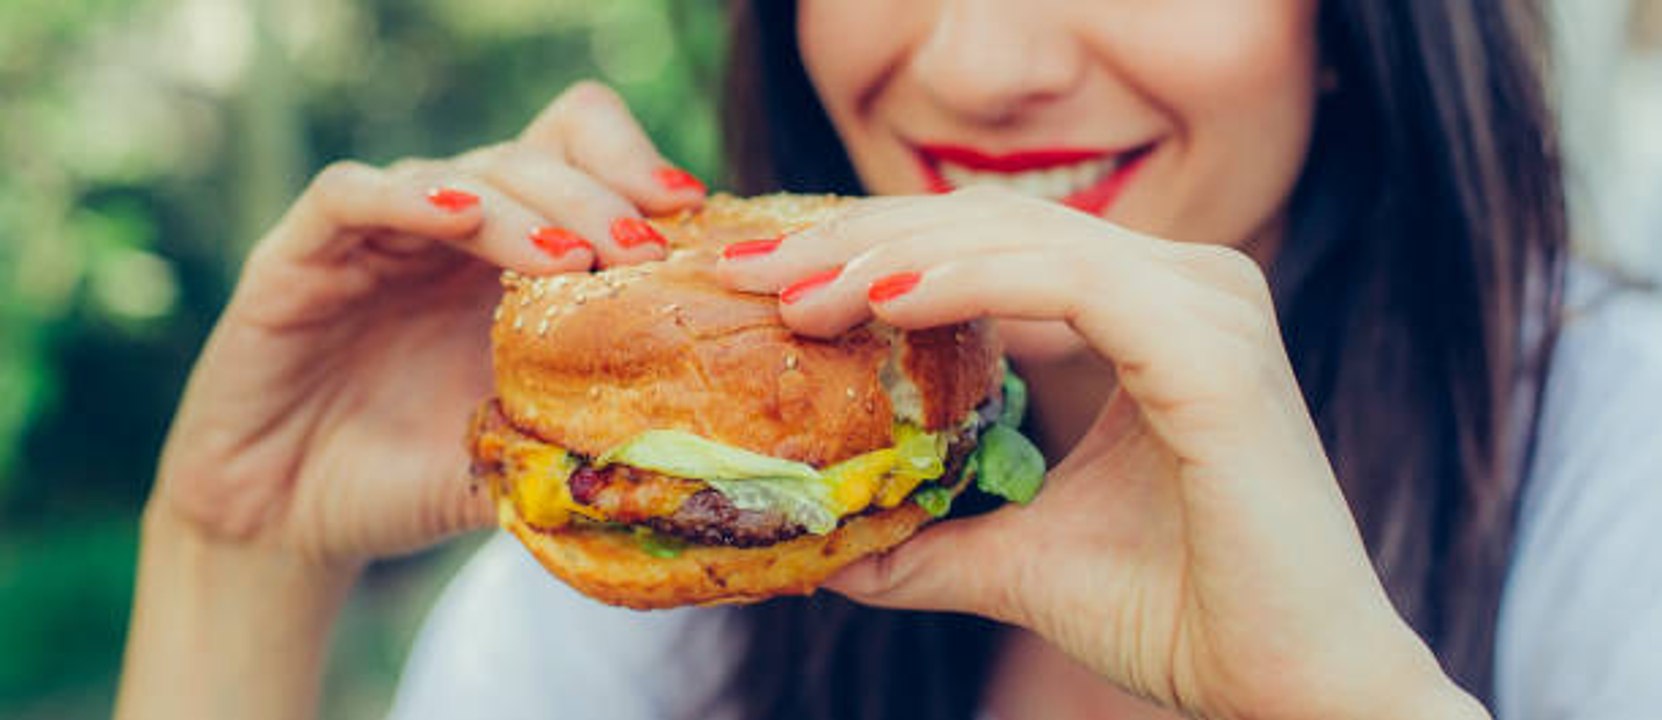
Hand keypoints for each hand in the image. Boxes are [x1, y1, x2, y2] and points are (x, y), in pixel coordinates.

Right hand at [152, 81, 705, 567]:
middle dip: (596, 200)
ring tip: (571, 257)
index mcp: (510, 260)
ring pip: (459, 173)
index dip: (632, 167)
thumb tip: (685, 445)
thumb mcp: (514, 455)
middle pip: (534, 161)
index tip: (688, 214)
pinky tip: (460, 214)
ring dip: (523, 206)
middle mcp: (449, 233)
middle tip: (640, 250)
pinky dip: (411, 196)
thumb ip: (580, 434)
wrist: (287, 526)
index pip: (577, 159)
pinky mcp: (298, 257)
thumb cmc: (408, 481)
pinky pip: (351, 196)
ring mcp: (376, 238)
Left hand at [716, 188, 1484, 719]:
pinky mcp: (1211, 347)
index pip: (992, 248)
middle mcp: (1187, 286)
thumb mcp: (1022, 560)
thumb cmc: (1179, 614)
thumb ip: (934, 540)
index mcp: (1150, 312)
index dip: (877, 252)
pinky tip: (881, 305)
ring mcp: (1208, 305)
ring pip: (1019, 241)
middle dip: (863, 242)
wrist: (1286, 692)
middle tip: (758, 274)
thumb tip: (828, 550)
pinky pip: (1067, 282)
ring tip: (800, 295)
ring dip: (895, 259)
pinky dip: (966, 284)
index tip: (773, 286)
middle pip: (993, 228)